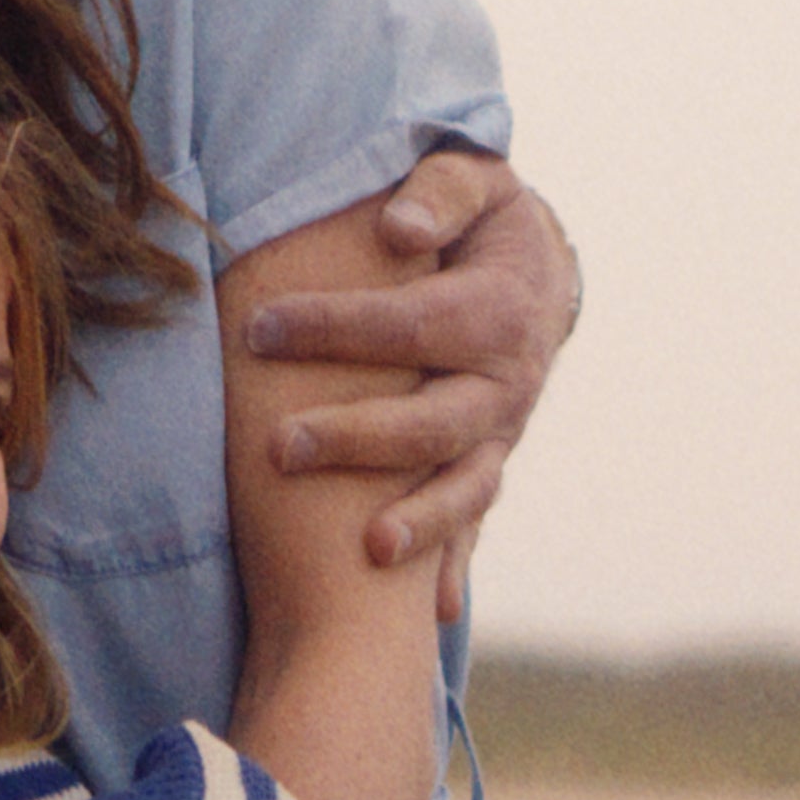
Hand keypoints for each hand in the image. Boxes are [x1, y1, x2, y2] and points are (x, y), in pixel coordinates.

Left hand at [231, 145, 576, 591]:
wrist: (539, 268)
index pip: (415, 323)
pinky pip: (475, 524)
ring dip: (420, 522)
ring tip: (367, 551)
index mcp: (500, 309)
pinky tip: (429, 616)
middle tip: (277, 446)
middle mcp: (509, 382)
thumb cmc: (481, 217)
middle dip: (360, 437)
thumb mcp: (473, 183)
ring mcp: (502, 433)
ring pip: (466, 487)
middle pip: (437, 420)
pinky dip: (452, 566)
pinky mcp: (488, 464)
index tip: (260, 328)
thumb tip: (396, 226)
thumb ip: (438, 194)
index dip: (339, 327)